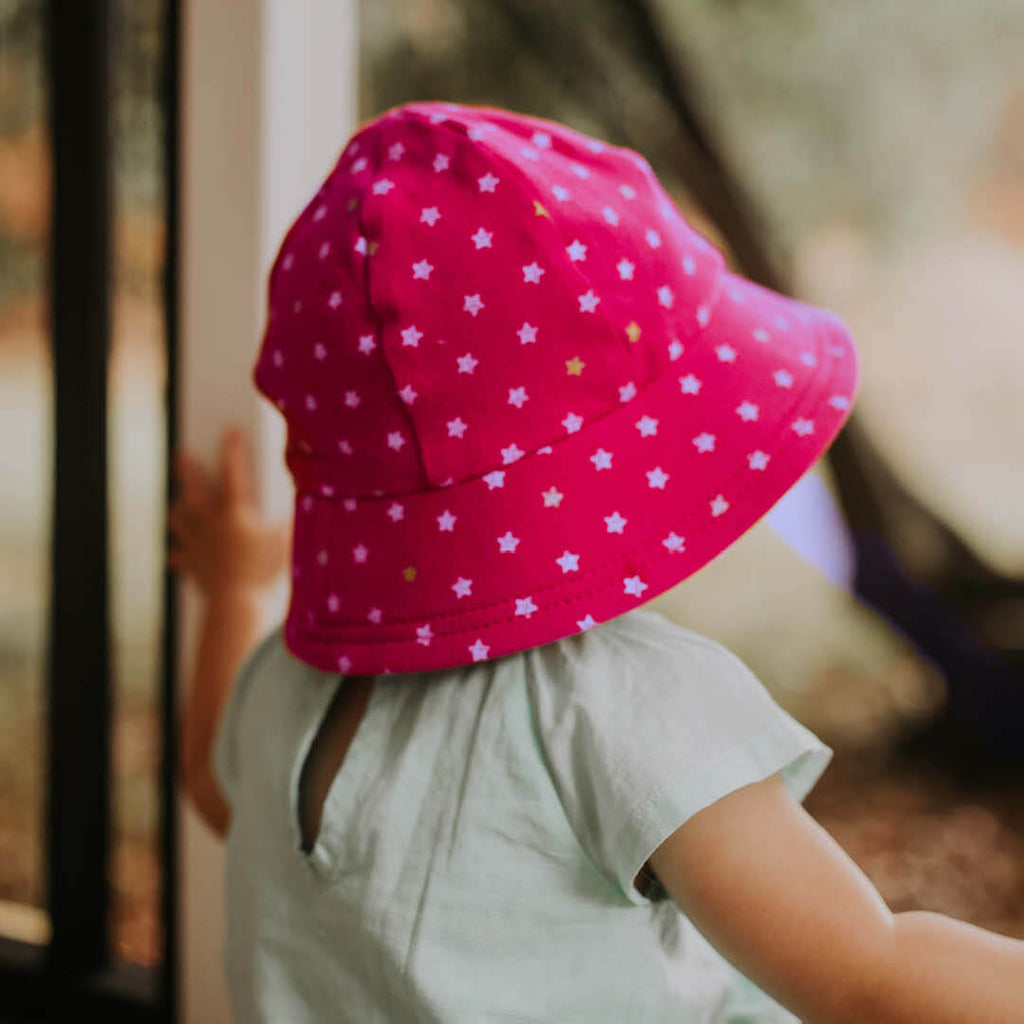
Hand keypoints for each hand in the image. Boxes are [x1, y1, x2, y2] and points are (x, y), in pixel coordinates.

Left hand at [168, 426, 289, 597]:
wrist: (235, 606)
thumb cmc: (264, 572)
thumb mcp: (286, 542)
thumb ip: (293, 521)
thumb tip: (310, 502)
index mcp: (233, 512)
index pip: (233, 471)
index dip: (233, 448)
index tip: (231, 430)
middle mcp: (208, 523)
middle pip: (192, 488)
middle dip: (188, 469)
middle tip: (184, 453)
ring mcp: (195, 544)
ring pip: (179, 519)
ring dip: (181, 510)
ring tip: (183, 505)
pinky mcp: (190, 565)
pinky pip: (179, 556)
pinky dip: (181, 553)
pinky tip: (182, 553)